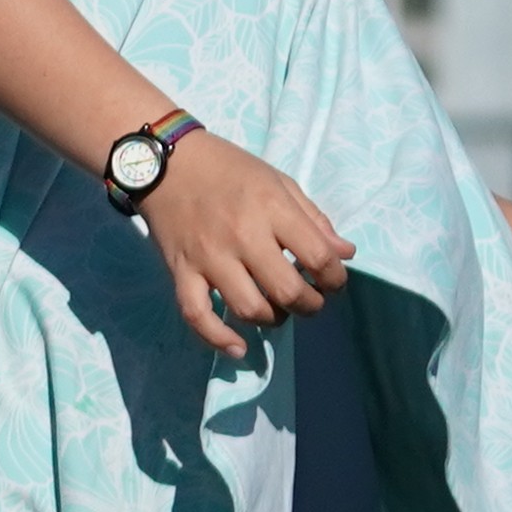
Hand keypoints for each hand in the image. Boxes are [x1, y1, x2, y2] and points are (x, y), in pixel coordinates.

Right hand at [137, 128, 349, 360]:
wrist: (165, 162)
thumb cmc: (228, 169)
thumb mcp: (278, 181)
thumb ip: (314, 219)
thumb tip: (345, 254)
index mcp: (270, 208)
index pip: (317, 257)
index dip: (335, 278)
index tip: (332, 280)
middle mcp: (241, 235)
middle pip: (286, 290)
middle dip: (309, 305)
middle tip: (310, 301)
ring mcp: (208, 257)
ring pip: (248, 308)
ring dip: (273, 320)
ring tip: (278, 312)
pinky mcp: (180, 271)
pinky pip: (196, 314)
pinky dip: (217, 338)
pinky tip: (238, 348)